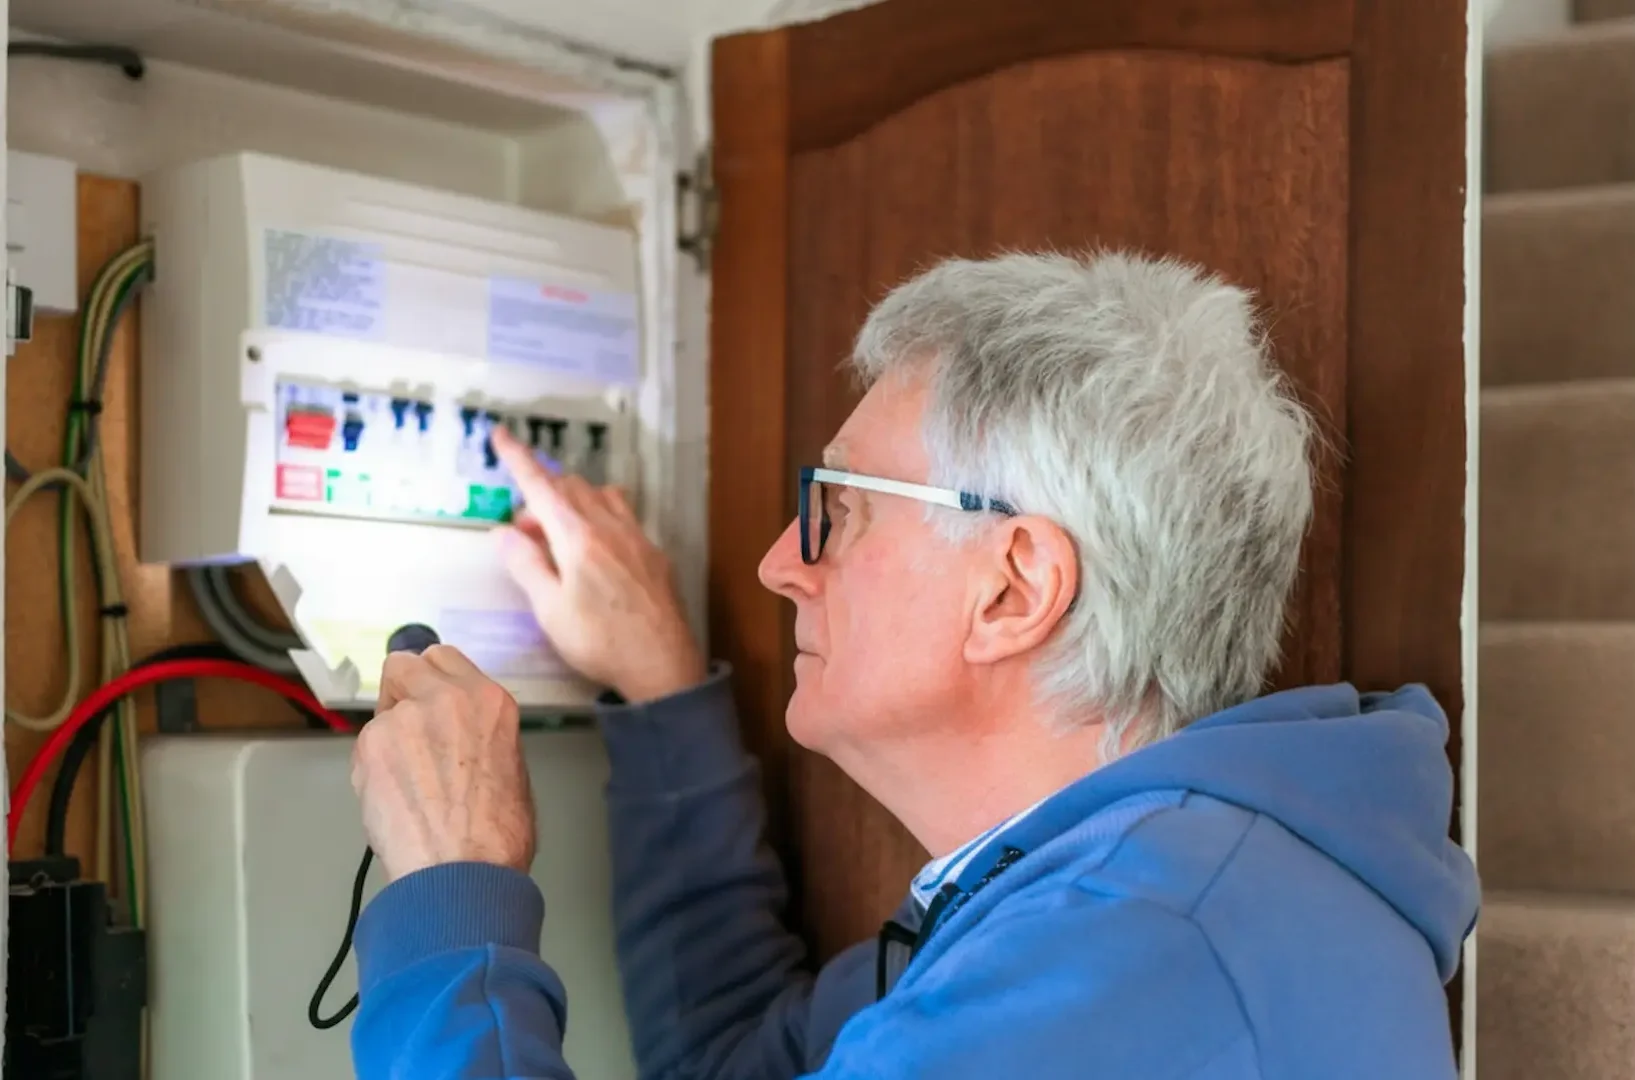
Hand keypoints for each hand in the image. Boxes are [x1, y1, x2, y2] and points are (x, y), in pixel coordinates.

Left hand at [352, 645, 535, 881]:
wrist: (462, 873)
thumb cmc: (499, 835)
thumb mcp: (511, 766)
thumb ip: (482, 735)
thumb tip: (461, 738)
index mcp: (488, 700)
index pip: (444, 656)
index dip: (433, 682)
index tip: (432, 703)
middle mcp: (444, 696)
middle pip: (403, 664)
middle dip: (402, 690)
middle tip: (411, 731)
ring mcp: (402, 718)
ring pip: (382, 713)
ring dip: (390, 738)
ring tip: (406, 783)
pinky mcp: (370, 746)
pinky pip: (367, 747)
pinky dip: (375, 768)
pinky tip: (394, 800)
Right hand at [491, 426, 705, 702]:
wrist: (662, 664)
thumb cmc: (601, 642)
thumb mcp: (549, 609)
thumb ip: (525, 566)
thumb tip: (502, 533)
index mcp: (577, 537)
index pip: (540, 485)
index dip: (517, 458)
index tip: (501, 434)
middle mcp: (609, 526)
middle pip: (569, 487)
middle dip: (540, 496)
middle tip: (523, 533)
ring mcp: (636, 537)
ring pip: (599, 495)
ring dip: (572, 503)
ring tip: (558, 539)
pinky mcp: (653, 553)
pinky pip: (622, 515)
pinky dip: (599, 516)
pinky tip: (596, 550)